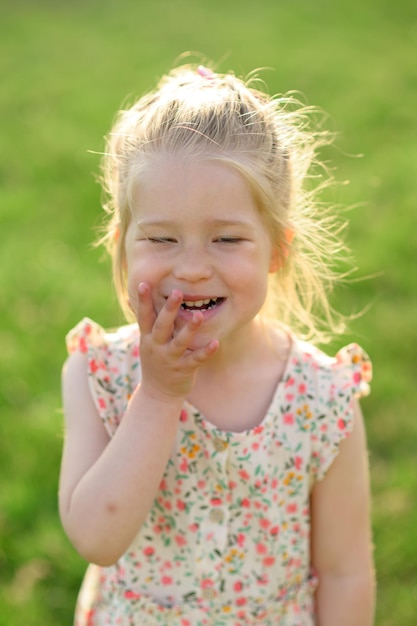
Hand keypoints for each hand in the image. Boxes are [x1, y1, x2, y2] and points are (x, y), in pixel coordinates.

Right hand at [136, 282, 218, 401]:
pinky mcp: (183, 370)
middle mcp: (156, 347)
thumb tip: (136, 298)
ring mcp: (170, 359)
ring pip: (180, 342)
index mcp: (148, 338)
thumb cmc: (156, 361)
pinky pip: (195, 360)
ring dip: (189, 329)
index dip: (143, 300)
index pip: (144, 316)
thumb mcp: (148, 342)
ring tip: (199, 315)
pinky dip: (206, 352)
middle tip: (176, 292)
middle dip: (168, 309)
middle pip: (161, 326)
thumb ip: (149, 322)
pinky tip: (216, 343)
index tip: (143, 283)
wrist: (157, 394)